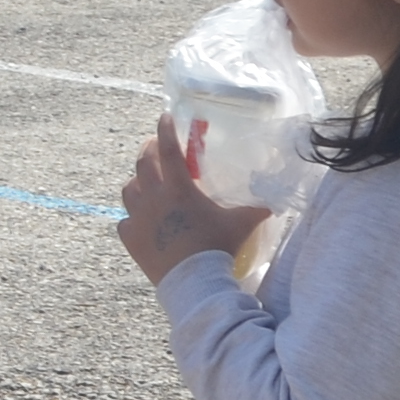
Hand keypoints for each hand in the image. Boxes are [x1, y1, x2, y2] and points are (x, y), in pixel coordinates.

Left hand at [116, 119, 272, 283]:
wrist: (194, 282)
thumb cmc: (217, 248)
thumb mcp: (241, 224)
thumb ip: (255, 208)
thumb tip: (274, 201)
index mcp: (179, 188)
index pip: (169, 150)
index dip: (166, 130)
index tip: (164, 117)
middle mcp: (154, 198)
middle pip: (143, 164)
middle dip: (149, 150)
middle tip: (155, 147)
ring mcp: (138, 218)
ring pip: (129, 190)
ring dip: (137, 182)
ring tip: (145, 182)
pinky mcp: (130, 239)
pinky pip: (125, 221)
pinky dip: (131, 217)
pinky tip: (140, 220)